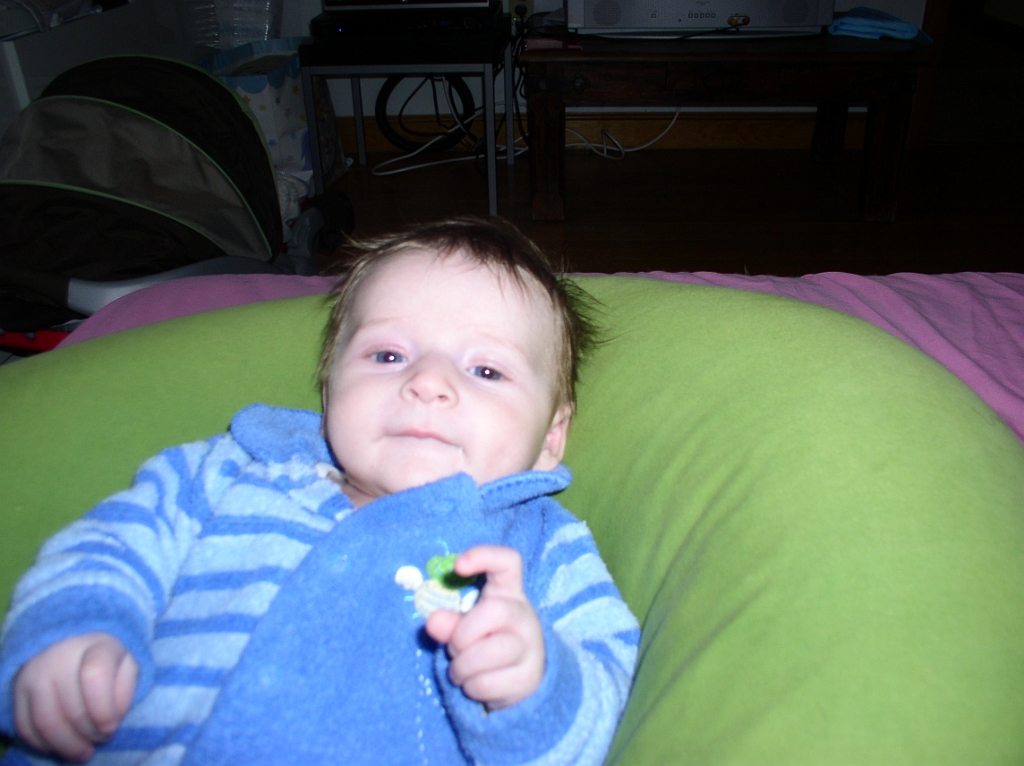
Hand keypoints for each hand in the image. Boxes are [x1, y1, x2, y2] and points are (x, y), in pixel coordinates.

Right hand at [13, 632, 137, 762]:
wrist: (73, 648)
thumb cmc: (107, 663)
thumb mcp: (127, 669)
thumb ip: (125, 691)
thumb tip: (110, 720)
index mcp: (96, 646)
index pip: (95, 676)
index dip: (104, 710)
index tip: (112, 727)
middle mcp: (60, 656)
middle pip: (71, 708)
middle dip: (90, 734)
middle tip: (102, 739)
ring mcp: (34, 674)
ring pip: (46, 723)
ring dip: (68, 745)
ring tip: (84, 751)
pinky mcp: (17, 693)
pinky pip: (27, 729)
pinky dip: (46, 746)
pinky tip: (63, 746)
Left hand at [425, 545, 543, 709]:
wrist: (516, 679)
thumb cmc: (484, 642)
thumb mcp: (465, 627)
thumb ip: (448, 622)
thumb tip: (433, 621)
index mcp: (507, 592)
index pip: (508, 561)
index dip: (484, 556)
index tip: (458, 566)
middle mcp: (523, 615)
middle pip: (494, 611)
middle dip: (462, 635)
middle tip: (454, 648)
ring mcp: (531, 646)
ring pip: (491, 652)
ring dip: (462, 666)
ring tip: (460, 670)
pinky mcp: (529, 677)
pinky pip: (488, 683)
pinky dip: (471, 687)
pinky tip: (473, 684)